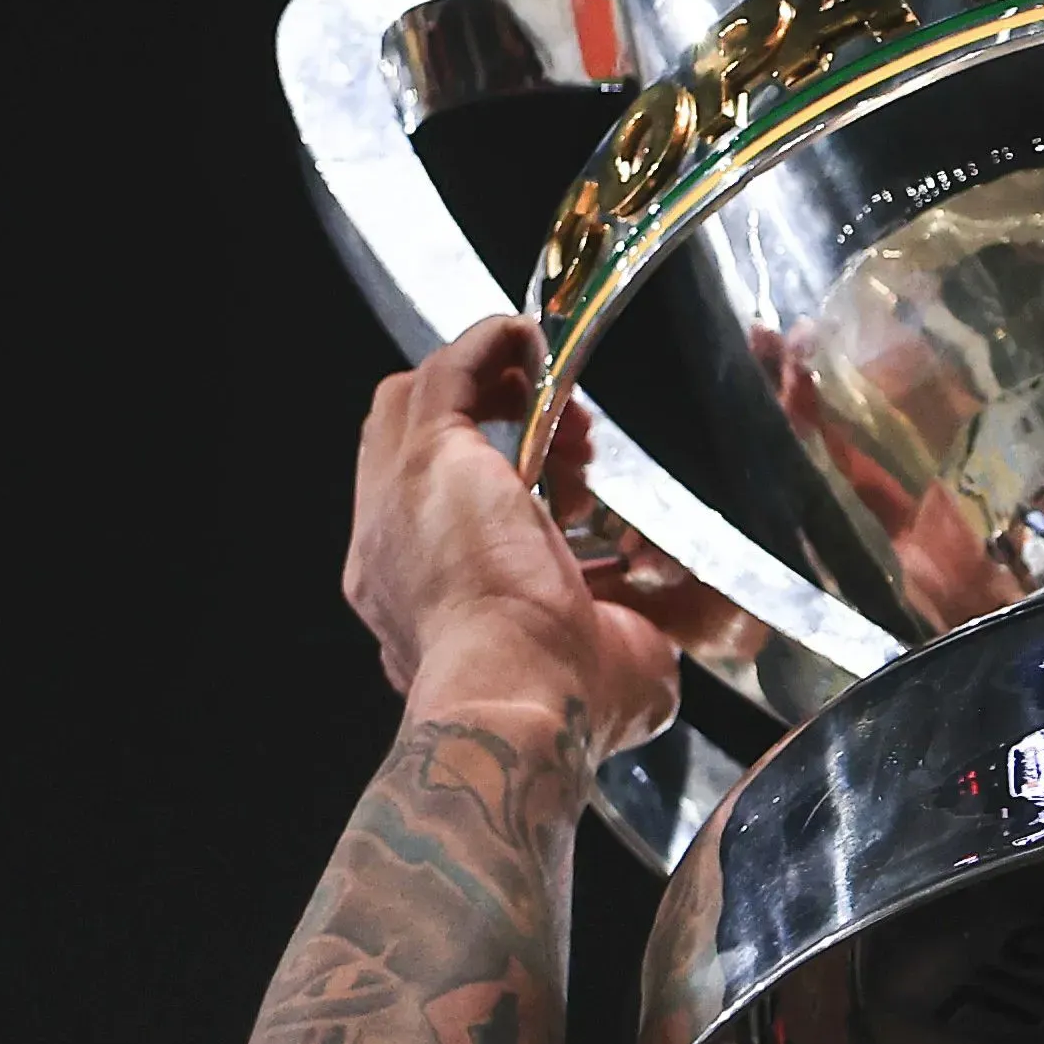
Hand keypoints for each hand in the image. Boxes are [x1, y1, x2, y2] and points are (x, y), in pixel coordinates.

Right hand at [343, 322, 695, 762]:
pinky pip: (448, 371)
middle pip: (408, 448)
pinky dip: (490, 346)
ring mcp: (394, 501)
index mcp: (413, 605)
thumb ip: (622, 644)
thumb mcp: (609, 673)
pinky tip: (533, 342)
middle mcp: (387, 551)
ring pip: (414, 404)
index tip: (561, 501)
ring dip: (488, 388)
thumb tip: (656, 649)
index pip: (432, 522)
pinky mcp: (428, 457)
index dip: (494, 495)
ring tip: (553, 401)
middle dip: (484, 429)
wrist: (513, 696)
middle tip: (560, 444)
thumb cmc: (552, 700)